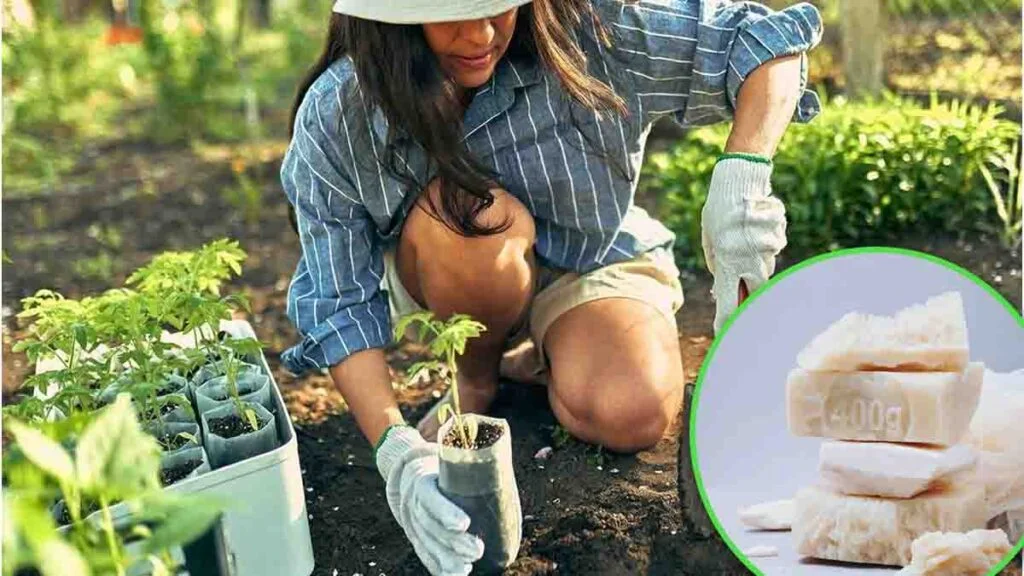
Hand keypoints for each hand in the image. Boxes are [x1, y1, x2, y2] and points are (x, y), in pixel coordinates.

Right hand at [376, 425, 483, 574]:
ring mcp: (411, 523)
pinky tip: (455, 575)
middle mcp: (412, 503)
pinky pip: (424, 555)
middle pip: (430, 526)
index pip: (430, 497)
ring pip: (427, 544)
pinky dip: (438, 567)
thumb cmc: (441, 465)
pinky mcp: (415, 537)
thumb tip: (502, 466)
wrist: (408, 474)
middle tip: (478, 550)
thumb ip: (469, 463)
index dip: (446, 512)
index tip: (465, 523)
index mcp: (421, 480)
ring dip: (447, 559)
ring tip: (467, 568)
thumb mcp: (447, 458)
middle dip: (454, 541)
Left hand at [701, 155, 786, 333]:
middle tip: (743, 296)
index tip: (724, 332)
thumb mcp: (709, 240)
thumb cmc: (719, 210)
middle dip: (749, 298)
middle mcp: (749, 261)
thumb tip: (720, 285)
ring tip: (745, 248)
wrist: (740, 180)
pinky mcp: (778, 240)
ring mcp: (767, 251)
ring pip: (764, 271)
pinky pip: (772, 252)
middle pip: (754, 293)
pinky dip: (764, 248)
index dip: (727, 321)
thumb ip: (716, 264)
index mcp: (727, 263)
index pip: (728, 302)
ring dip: (754, 268)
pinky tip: (755, 232)